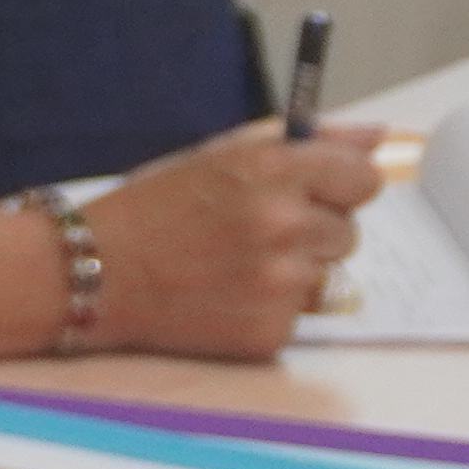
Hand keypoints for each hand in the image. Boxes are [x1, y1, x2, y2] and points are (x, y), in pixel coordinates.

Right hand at [82, 120, 388, 357]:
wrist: (90, 275)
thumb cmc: (150, 209)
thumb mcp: (218, 157)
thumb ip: (304, 145)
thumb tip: (378, 137)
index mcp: (271, 170)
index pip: (364, 178)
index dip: (339, 186)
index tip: (313, 193)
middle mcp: (284, 224)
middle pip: (348, 231)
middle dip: (312, 231)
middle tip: (253, 233)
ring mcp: (280, 282)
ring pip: (326, 275)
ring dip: (293, 271)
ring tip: (235, 267)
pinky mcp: (271, 331)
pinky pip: (298, 316)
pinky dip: (268, 309)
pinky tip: (224, 297)